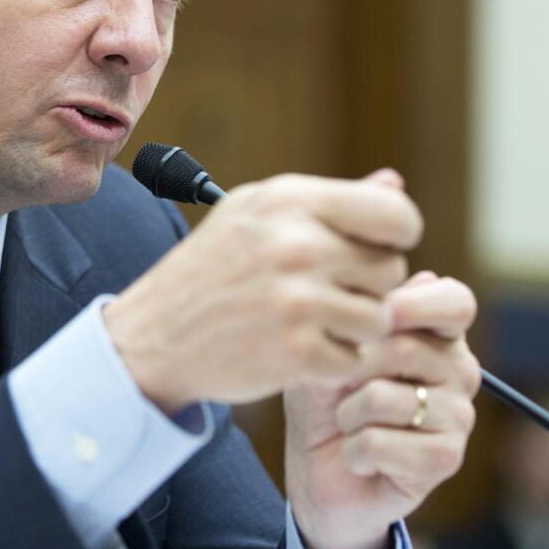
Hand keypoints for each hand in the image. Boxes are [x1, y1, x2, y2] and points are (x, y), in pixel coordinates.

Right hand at [103, 170, 421, 411]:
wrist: (153, 334)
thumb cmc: (213, 270)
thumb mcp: (257, 215)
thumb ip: (331, 202)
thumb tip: (395, 186)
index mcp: (289, 200)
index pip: (395, 216)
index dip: (395, 238)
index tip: (373, 252)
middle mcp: (296, 243)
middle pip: (391, 269)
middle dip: (366, 287)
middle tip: (324, 294)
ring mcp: (296, 300)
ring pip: (379, 319)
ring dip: (353, 329)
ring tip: (312, 322)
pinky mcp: (296, 352)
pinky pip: (354, 360)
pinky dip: (332, 363)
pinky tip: (296, 349)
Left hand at [284, 270, 480, 548]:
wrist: (317, 468)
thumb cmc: (325, 398)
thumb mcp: (326, 348)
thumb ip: (365, 316)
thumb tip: (424, 276)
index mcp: (436, 334)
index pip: (456, 301)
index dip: (421, 302)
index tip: (385, 310)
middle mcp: (457, 370)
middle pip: (405, 348)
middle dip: (349, 368)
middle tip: (340, 388)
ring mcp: (458, 415)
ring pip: (381, 398)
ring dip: (346, 415)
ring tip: (350, 424)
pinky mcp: (445, 458)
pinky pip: (378, 442)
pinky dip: (353, 451)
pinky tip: (360, 456)